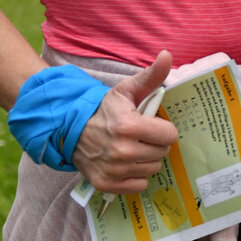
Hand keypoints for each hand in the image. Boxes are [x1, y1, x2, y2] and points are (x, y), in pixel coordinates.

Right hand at [71, 53, 177, 194]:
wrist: (70, 130)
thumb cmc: (104, 109)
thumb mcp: (126, 90)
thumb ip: (151, 76)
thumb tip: (168, 55)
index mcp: (128, 126)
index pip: (169, 135)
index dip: (164, 129)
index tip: (153, 125)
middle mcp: (121, 150)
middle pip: (162, 153)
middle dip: (156, 144)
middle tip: (142, 137)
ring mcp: (113, 169)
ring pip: (152, 169)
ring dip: (147, 160)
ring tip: (133, 148)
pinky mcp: (105, 184)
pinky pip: (138, 185)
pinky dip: (136, 176)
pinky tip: (126, 164)